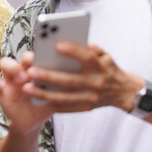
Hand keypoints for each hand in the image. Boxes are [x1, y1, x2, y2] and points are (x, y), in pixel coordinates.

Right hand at [0, 53, 60, 134]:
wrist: (32, 122)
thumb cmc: (46, 105)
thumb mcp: (57, 97)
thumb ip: (64, 88)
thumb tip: (82, 79)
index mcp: (40, 69)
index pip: (41, 54)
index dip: (44, 53)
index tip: (50, 58)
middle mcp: (25, 70)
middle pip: (23, 55)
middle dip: (28, 59)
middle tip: (35, 69)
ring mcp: (11, 78)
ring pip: (5, 62)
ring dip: (13, 68)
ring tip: (22, 79)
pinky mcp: (0, 89)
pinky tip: (0, 85)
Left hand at [23, 43, 140, 112]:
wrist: (124, 92)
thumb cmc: (109, 68)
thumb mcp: (106, 56)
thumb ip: (93, 50)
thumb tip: (82, 43)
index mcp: (100, 66)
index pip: (87, 58)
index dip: (73, 51)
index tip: (56, 44)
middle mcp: (96, 83)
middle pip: (70, 80)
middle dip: (49, 77)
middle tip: (30, 72)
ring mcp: (91, 97)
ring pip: (64, 97)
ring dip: (44, 94)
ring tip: (26, 88)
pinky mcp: (87, 107)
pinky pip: (66, 107)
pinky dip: (51, 103)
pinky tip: (36, 99)